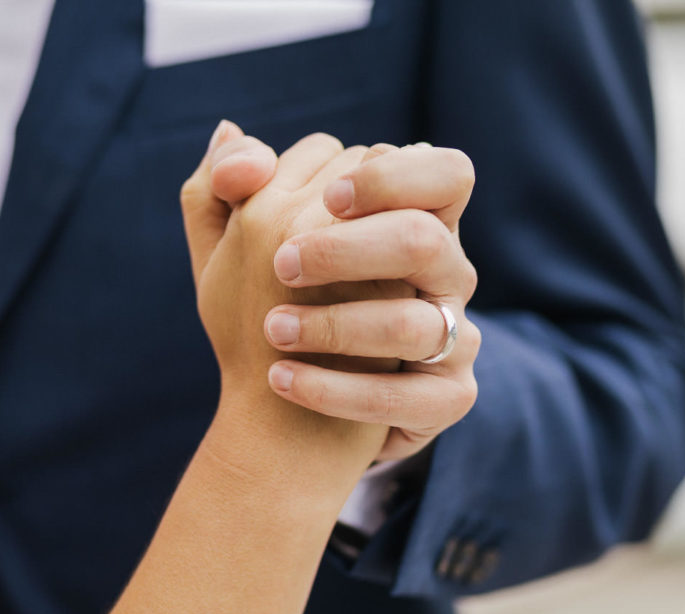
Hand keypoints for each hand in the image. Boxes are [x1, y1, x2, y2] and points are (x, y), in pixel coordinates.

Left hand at [263, 143, 481, 460]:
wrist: (293, 408)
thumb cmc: (273, 307)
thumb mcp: (243, 247)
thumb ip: (229, 185)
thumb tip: (232, 134)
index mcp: (417, 222)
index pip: (447, 173)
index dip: (391, 177)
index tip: (327, 198)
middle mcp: (449, 275)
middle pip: (426, 241)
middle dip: (349, 248)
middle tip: (282, 263)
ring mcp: (456, 339)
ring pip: (415, 324)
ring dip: (335, 324)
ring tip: (272, 329)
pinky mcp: (447, 398)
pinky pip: (406, 396)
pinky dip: (337, 390)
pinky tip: (282, 381)